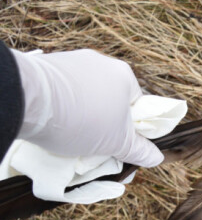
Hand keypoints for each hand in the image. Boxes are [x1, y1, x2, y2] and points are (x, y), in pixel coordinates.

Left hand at [12, 49, 162, 166]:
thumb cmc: (81, 119)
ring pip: (86, 95)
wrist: (26, 99)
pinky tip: (54, 122)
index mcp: (125, 76)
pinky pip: (64, 90)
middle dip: (105, 123)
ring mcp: (73, 62)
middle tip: (95, 145)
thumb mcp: (116, 142)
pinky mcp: (49, 65)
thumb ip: (139, 150)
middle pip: (111, 100)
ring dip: (83, 115)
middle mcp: (101, 63)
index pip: (137, 106)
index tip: (119, 145)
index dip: (130, 129)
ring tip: (70, 136)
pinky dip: (62, 106)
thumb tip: (157, 158)